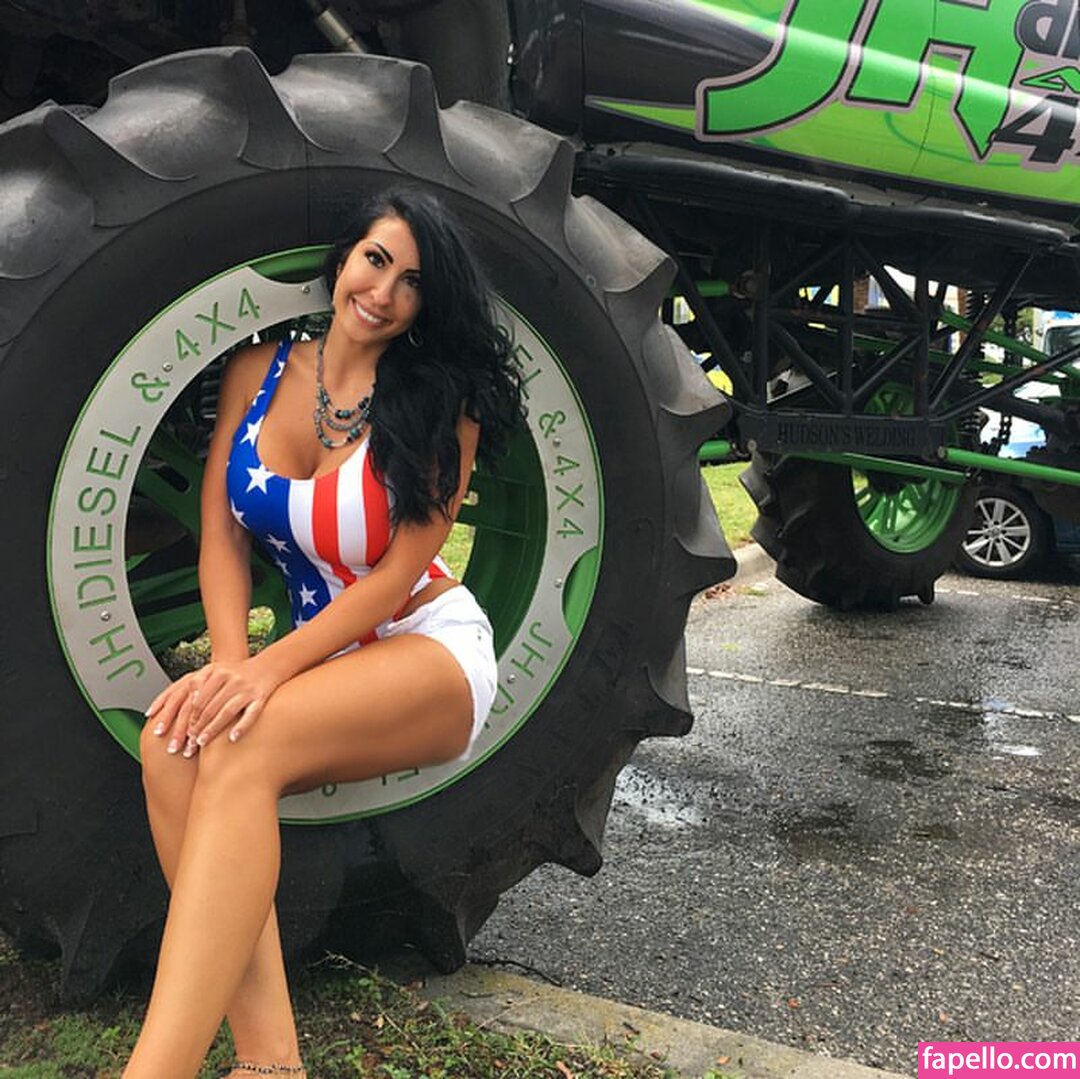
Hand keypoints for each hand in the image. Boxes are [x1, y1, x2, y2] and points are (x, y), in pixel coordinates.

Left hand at [146, 655, 282, 753]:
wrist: (267, 665)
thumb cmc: (235, 674)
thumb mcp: (214, 672)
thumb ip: (196, 686)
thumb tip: (173, 706)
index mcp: (215, 672)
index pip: (194, 698)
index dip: (183, 716)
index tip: (174, 732)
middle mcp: (230, 678)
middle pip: (208, 707)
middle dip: (194, 727)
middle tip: (185, 743)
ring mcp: (246, 688)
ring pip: (226, 712)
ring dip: (212, 729)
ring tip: (201, 742)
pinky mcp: (260, 697)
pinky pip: (250, 715)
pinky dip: (241, 727)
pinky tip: (232, 738)